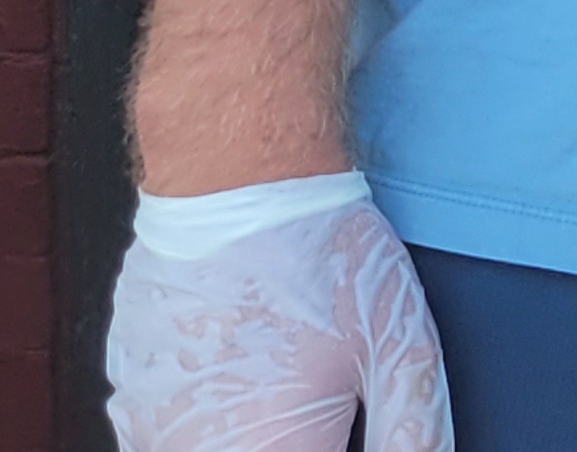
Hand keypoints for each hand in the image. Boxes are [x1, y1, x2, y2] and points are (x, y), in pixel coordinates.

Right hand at [106, 177, 450, 451]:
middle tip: (319, 391)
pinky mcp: (128, 399)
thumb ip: (413, 427)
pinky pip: (172, 434)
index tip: (352, 426)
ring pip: (215, 450)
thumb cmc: (321, 258)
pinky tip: (244, 364)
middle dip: (301, 437)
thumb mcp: (399, 344)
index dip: (343, 445)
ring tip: (284, 366)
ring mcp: (148, 430)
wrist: (238, 184)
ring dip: (255, 431)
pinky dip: (212, 416)